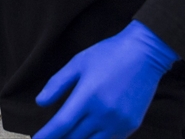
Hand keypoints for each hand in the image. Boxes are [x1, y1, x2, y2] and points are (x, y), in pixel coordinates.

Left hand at [34, 20, 177, 138]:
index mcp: (87, 96)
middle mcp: (103, 113)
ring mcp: (119, 122)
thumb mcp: (78, 63)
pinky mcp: (131, 126)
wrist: (144, 54)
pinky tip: (87, 135)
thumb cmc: (108, 55)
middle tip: (51, 138)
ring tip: (67, 137)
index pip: (62, 124)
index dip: (47, 135)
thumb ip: (57, 84)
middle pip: (75, 137)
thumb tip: (40, 103)